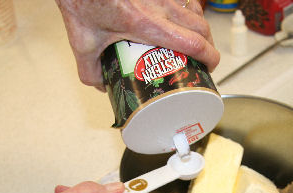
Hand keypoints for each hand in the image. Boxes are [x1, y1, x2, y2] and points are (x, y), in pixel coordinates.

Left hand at [55, 0, 219, 88]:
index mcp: (146, 24)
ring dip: (200, 28)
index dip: (209, 57)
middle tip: (202, 59)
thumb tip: (102, 85)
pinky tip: (178, 21)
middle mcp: (159, 5)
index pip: (193, 42)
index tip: (209, 67)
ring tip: (193, 42)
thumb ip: (90, 70)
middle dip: (209, 46)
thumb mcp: (82, 40)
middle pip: (202, 27)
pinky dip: (187, 10)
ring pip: (195, 10)